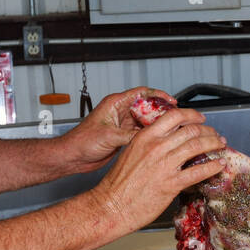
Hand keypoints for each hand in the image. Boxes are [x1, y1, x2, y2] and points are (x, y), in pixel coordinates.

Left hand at [61, 87, 175, 173]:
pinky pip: (142, 133)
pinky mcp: (123, 136)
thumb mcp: (109, 136)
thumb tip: (150, 136)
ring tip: (172, 129)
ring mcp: (122, 124)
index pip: (142, 92)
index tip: (172, 101)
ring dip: (158, 124)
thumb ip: (130, 135)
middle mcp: (120, 112)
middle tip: (177, 117)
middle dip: (162, 111)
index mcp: (115, 104)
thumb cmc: (81, 141)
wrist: (73, 156)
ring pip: (146, 120)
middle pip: (147, 106)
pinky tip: (160, 140)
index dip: (159, 95)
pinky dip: (152, 135)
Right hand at [93, 107, 225, 232]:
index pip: (175, 116)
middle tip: (215, 135)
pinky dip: (213, 167)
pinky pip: (198, 171)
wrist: (111, 205)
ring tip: (221, 145)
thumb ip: (151, 144)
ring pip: (197, 146)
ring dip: (213, 144)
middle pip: (191, 130)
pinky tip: (219, 165)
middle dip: (208, 131)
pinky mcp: (171, 183)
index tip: (201, 119)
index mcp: (146, 137)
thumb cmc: (118, 183)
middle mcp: (156, 147)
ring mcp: (165, 165)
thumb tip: (169, 141)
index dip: (192, 115)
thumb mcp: (132, 153)